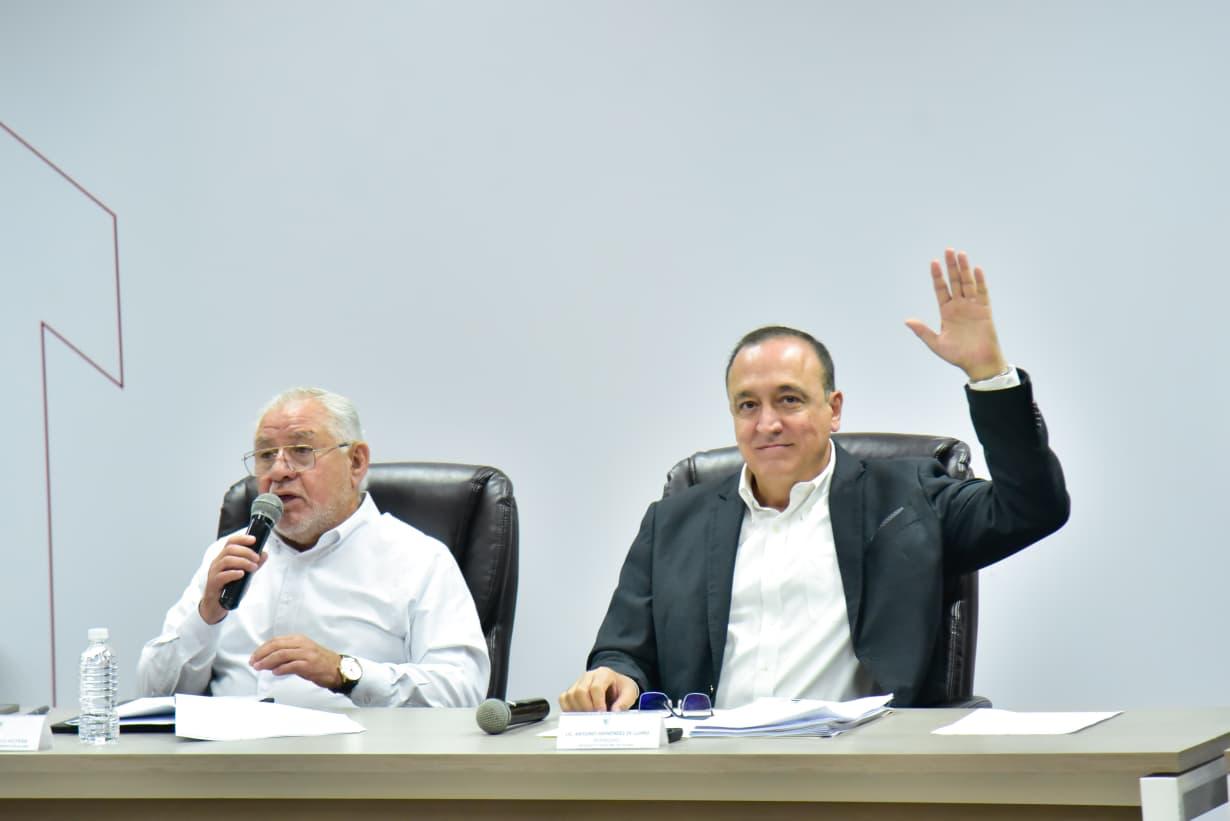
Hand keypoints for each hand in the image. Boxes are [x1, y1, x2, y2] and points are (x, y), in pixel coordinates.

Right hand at [198, 534, 267, 624]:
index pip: (231, 542)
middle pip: (229, 549)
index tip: (254, 540)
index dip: (242, 539)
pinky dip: (233, 573)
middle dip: (246, 552)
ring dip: (242, 562)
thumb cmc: (229, 587)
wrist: (216, 605)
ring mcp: (214, 573)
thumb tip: (264, 554)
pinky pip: (222, 576)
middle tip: (257, 558)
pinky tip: (242, 574)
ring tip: (253, 567)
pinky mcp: (213, 584)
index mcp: (224, 557)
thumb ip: (253, 564)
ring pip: (226, 560)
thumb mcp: (244, 574)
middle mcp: (217, 563)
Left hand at [250, 634, 342, 689]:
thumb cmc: (319, 662)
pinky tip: (275, 672)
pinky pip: (291, 665)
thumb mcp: (302, 653)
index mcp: (299, 639)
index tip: (254, 657)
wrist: (337, 669)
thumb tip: (267, 661)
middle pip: (276, 646)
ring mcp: (306, 654)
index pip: (276, 640)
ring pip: (282, 654)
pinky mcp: (309, 665)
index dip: (262, 648)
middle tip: (253, 662)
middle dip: (262, 654)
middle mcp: (302, 644)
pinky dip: (281, 669)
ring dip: (268, 662)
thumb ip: (286, 655)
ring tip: (260, 667)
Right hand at [559, 666, 638, 711]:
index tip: (602, 715)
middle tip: (594, 719)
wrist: (616, 684)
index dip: (598, 703)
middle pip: (580, 691)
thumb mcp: (630, 692)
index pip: (596, 688)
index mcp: (603, 674)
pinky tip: (578, 716)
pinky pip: (563, 698)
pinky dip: (568, 709)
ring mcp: (578, 682)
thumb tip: (614, 713)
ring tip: (587, 719)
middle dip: (586, 708)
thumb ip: (624, 702)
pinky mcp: (572, 690)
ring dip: (577, 710)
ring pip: (570, 695)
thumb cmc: (621, 688)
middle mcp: (588, 676)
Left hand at [905, 248, 1007, 381]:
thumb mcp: (936, 343)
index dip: (937, 276)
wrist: (978, 363)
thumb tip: (907, 320)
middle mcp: (960, 306)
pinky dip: (980, 281)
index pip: (941, 290)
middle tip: (948, 250)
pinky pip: (983, 293)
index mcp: (947, 312)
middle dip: (951, 266)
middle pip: (954, 282)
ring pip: (968, 284)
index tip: (933, 262)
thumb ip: (923, 331)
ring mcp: (973, 307)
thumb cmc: (957, 355)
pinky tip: (976, 269)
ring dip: (964, 269)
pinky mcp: (985, 311)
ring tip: (960, 254)